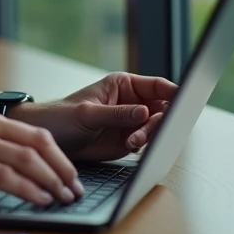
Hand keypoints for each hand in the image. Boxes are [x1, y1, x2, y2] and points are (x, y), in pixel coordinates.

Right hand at [0, 105, 84, 204]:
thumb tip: (17, 168)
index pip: (35, 133)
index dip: (59, 156)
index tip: (69, 174)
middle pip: (39, 144)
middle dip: (63, 169)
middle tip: (74, 189)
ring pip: (27, 160)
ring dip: (51, 181)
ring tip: (63, 197)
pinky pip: (7, 177)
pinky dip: (29, 190)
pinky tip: (39, 200)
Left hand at [16, 73, 177, 161]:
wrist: (51, 141)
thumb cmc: (63, 117)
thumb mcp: (89, 113)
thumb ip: (117, 113)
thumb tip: (145, 111)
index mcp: (124, 85)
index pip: (156, 85)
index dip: (172, 92)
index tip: (183, 101)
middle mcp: (132, 102)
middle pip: (163, 108)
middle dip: (160, 120)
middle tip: (146, 131)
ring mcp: (132, 122)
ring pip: (157, 128)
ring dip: (150, 136)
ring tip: (132, 142)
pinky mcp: (129, 140)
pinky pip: (148, 143)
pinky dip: (145, 147)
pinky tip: (132, 148)